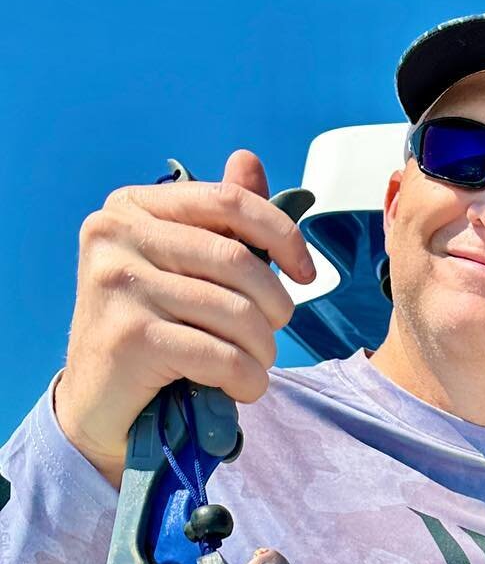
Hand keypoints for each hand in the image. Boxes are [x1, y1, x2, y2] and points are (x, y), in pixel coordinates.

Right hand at [53, 150, 315, 485]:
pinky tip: (238, 389)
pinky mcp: (129, 337)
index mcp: (131, 207)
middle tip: (268, 339)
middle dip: (274, 309)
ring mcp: (117, 284)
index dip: (283, 235)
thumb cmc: (151, 333)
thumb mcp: (182, 269)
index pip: (228, 201)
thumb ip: (217, 221)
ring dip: (262, 352)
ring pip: (237, 312)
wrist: (98, 405)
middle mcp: (115, 235)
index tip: (307, 274)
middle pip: (239, 261)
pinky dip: (246, 380)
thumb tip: (248, 159)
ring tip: (252, 367)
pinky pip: (222, 355)